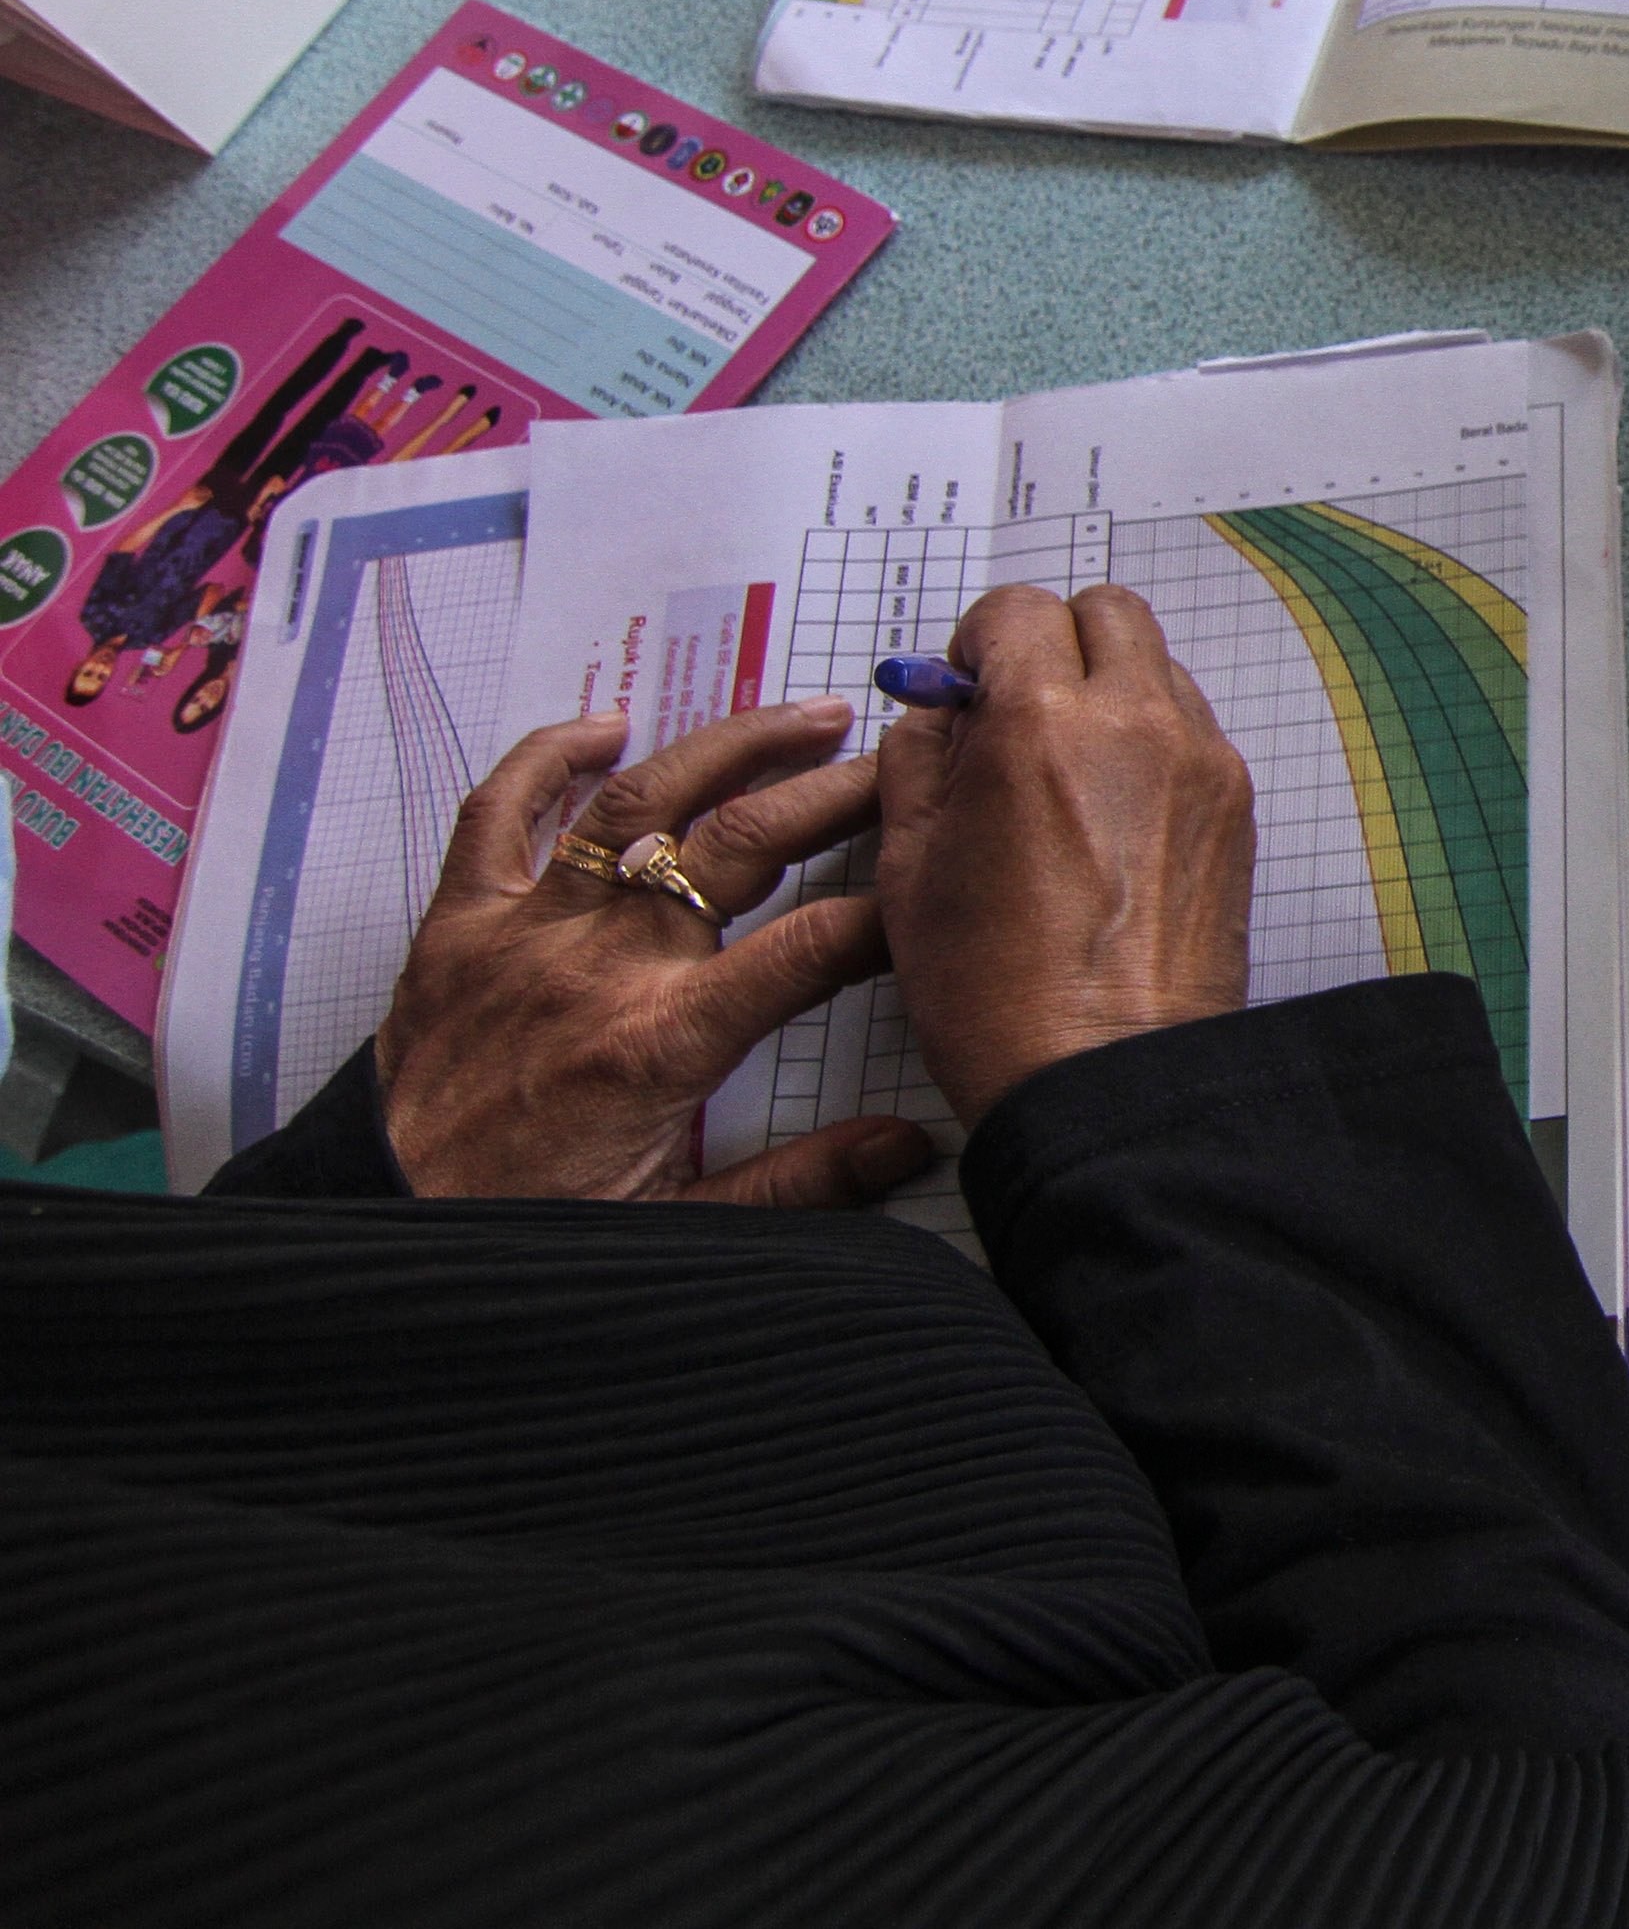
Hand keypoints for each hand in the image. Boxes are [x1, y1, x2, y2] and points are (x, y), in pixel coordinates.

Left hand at [377, 698, 923, 1203]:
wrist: (385, 1226)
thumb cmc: (531, 1222)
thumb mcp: (679, 1221)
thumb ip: (801, 1180)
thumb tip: (906, 1144)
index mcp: (665, 1042)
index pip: (810, 948)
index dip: (885, 913)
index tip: (926, 890)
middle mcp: (603, 965)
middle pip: (741, 844)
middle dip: (832, 793)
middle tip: (891, 764)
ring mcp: (529, 929)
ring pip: (641, 802)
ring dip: (729, 746)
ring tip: (801, 719)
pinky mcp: (462, 921)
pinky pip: (500, 812)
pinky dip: (549, 757)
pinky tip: (606, 728)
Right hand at [873, 584, 1254, 1127]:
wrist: (1105, 1075)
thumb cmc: (997, 992)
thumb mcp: (910, 864)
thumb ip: (921, 756)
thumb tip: (942, 709)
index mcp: (1041, 724)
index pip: (1018, 610)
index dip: (980, 644)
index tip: (965, 689)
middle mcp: (1136, 723)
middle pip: (1106, 612)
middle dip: (1055, 642)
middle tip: (1018, 709)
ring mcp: (1200, 761)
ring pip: (1156, 666)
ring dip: (1109, 689)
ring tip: (1066, 774)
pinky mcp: (1235, 806)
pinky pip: (1192, 731)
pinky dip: (1151, 743)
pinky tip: (1111, 817)